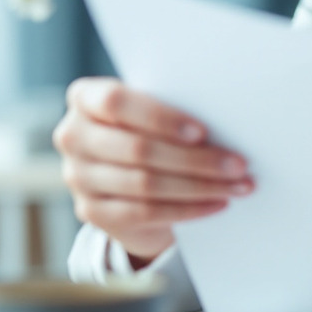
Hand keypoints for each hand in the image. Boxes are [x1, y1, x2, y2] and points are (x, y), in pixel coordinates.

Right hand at [53, 77, 254, 265]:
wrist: (125, 179)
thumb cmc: (149, 130)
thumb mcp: (152, 113)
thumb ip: (171, 111)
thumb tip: (227, 120)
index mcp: (85, 99)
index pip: (115, 102)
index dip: (160, 118)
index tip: (202, 132)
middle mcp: (73, 135)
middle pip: (138, 149)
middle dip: (196, 159)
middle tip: (239, 164)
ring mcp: (78, 176)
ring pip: (146, 184)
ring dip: (200, 186)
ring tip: (237, 185)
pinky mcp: (92, 210)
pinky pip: (146, 212)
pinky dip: (188, 208)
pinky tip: (218, 203)